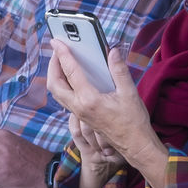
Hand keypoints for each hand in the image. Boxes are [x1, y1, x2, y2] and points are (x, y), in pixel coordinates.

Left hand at [48, 41, 168, 187]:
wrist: (135, 146)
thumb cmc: (134, 122)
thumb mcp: (129, 93)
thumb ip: (119, 70)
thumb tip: (113, 51)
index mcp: (89, 100)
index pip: (70, 72)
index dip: (62, 54)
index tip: (57, 41)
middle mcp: (79, 107)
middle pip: (55, 84)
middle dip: (52, 65)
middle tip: (57, 51)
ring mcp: (78, 113)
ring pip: (57, 93)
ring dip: (55, 76)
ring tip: (61, 61)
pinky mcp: (81, 116)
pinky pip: (64, 98)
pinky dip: (62, 85)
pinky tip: (70, 78)